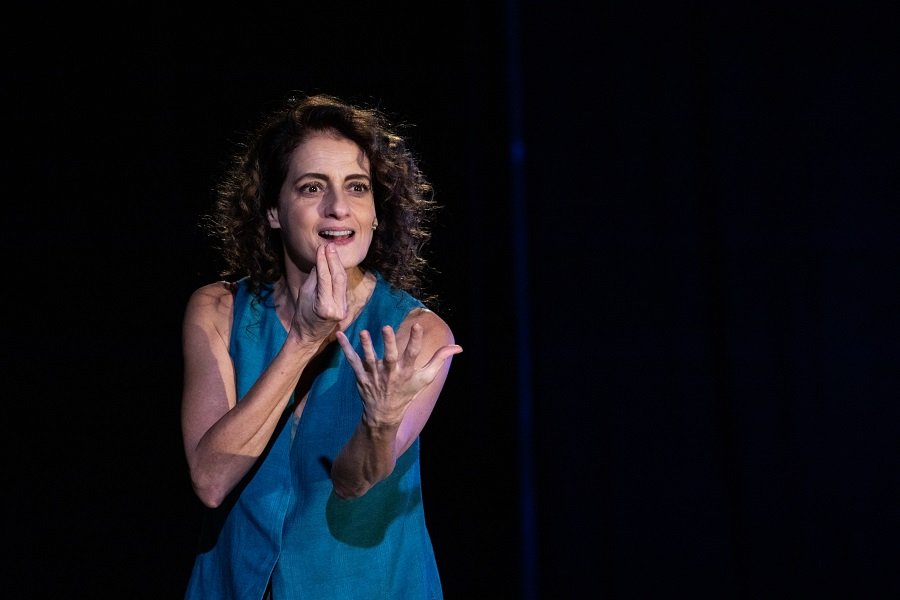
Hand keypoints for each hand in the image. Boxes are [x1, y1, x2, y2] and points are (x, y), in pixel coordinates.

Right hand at [290, 243, 348, 344]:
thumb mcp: (304, 294)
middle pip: (338, 278)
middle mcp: (338, 308)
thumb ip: (315, 277)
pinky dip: (339, 273)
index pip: (325, 279)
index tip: (321, 248)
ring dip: (338, 264)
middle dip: (334, 260)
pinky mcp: (345, 307)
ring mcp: (343, 309)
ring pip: (343, 281)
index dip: (323, 262)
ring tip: (332, 249)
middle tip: (329, 245)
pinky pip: (342, 286)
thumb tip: (321, 259)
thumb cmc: (302, 315)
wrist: (309, 335)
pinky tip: (335, 262)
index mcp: (324, 307)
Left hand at [336, 323, 462, 426]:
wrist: (384, 414)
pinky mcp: (361, 377)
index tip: (418, 326)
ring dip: (366, 346)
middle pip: (390, 357)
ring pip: (369, 359)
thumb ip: (440, 359)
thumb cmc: (408, 392)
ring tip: (363, 333)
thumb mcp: (426, 378)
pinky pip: (352, 361)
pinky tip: (340, 335)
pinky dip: (346, 349)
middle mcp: (391, 373)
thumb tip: (458, 347)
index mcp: (407, 372)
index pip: (413, 354)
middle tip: (386, 328)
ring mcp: (374, 375)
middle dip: (389, 343)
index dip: (416, 340)